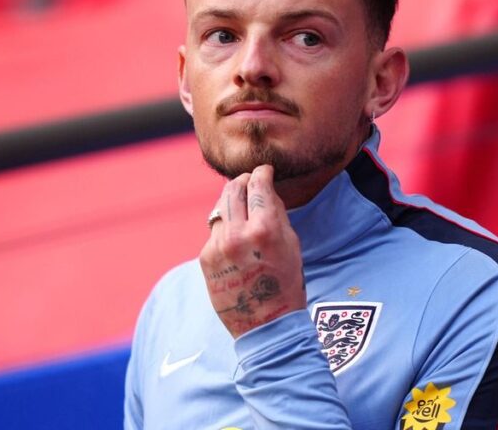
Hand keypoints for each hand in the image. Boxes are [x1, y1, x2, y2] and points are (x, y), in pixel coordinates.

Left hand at [200, 164, 306, 337]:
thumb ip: (276, 214)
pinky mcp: (205, 258)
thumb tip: (264, 191)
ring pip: (220, 208)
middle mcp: (237, 234)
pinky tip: (235, 235)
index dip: (262, 173)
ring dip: (231, 201)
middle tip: (250, 180)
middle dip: (243, 181)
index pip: (258, 185)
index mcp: (265, 229)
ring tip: (241, 205)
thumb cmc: (285, 285)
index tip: (264, 171)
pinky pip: (215, 231)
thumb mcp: (292, 245)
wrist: (265, 325)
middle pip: (233, 190)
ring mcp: (217, 246)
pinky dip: (225, 227)